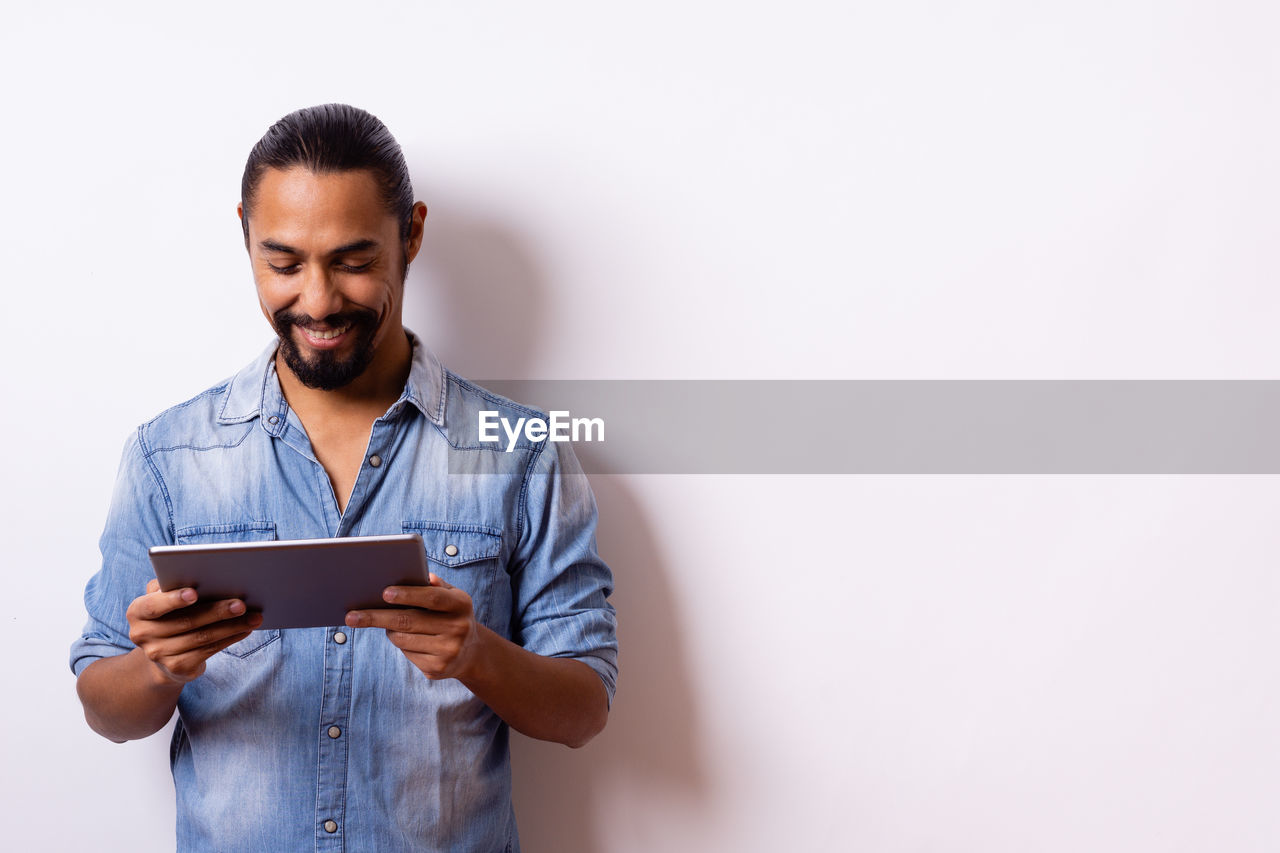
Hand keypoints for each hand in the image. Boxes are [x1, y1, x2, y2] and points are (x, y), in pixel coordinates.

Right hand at [126, 579, 263, 684]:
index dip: (173, 599)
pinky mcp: (178, 668)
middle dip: (217, 611)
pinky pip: (209, 650)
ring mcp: (159, 655)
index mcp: (137, 612)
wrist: (162, 655)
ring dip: (232, 626)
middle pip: (186, 622)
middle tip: (242, 603)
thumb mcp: (163, 597)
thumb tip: (198, 575)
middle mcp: (143, 635)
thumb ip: (170, 585)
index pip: (153, 606)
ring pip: (202, 637)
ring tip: (254, 617)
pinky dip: (230, 638)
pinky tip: (245, 630)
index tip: (194, 592)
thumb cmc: (169, 614)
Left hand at [344, 574, 481, 680]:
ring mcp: (448, 651)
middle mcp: (458, 628)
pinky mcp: (437, 669)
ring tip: (389, 624)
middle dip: (377, 617)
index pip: (433, 598)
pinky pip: (406, 654)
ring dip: (389, 630)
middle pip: (409, 621)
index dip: (408, 595)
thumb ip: (435, 586)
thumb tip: (422, 576)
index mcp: (462, 604)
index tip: (384, 593)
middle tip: (352, 616)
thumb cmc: (451, 616)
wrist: (470, 653)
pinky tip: (407, 639)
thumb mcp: (451, 597)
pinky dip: (400, 644)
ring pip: (402, 639)